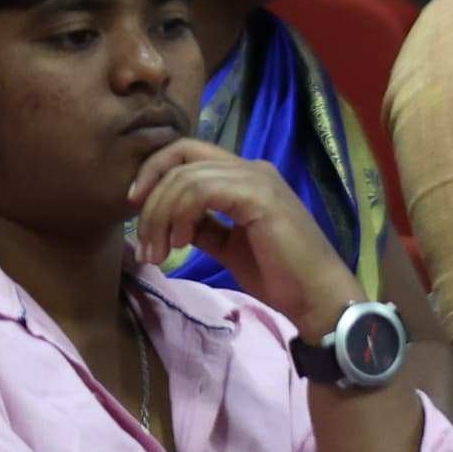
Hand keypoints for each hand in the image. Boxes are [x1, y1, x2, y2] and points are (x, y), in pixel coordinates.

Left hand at [127, 139, 341, 322]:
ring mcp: (256, 178)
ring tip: (158, 253)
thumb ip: (205, 228)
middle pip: (181, 156)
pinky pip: (201, 191)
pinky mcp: (257, 195)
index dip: (154, 174)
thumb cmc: (280, 277)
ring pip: (186, 176)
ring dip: (160, 215)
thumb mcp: (230, 248)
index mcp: (245, 176)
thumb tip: (173, 224)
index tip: (136, 209)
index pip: (188, 154)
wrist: (316, 297)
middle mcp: (251, 167)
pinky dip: (180, 215)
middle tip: (143, 243)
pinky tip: (181, 244)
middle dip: (150, 197)